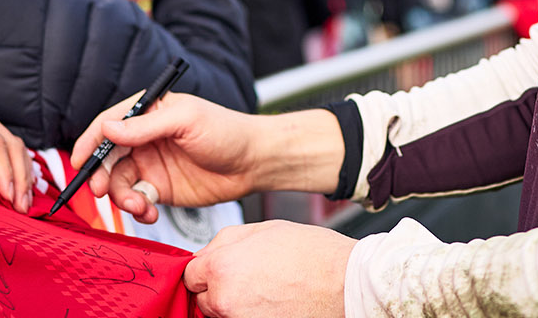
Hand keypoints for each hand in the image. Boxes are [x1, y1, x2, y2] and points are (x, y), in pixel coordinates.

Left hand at [0, 94, 34, 209]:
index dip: (3, 169)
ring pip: (16, 148)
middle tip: (21, 206)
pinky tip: (23, 189)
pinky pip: (10, 151)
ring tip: (24, 204)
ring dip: (23, 176)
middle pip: (11, 145)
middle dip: (20, 177)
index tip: (7, 194)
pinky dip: (19, 170)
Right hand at [70, 94, 346, 223]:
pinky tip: (151, 213)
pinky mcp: (160, 189)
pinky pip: (136, 200)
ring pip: (119, 183)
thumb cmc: (226, 131)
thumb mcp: (185, 121)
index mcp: (149, 112)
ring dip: (122, 198)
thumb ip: (145, 127)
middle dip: (101, 176)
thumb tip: (107, 129)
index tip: (78, 162)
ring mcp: (151, 164)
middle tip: (102, 191)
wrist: (254, 163)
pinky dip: (137, 209)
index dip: (89, 142)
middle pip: (108, 157)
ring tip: (140, 207)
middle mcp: (145, 138)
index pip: (108, 124)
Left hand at [185, 222, 351, 317]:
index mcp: (222, 268)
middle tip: (249, 276)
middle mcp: (225, 300)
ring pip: (220, 314)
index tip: (220, 267)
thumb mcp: (265, 229)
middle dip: (219, 287)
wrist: (347, 285)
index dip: (207, 268)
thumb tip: (207, 252)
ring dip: (233, 304)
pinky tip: (273, 303)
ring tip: (265, 290)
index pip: (190, 274)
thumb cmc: (315, 257)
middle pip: (203, 297)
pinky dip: (250, 315)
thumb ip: (226, 240)